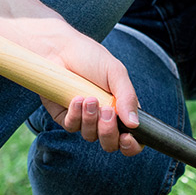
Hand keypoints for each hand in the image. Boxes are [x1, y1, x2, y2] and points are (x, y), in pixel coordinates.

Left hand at [36, 32, 142, 156]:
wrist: (59, 49)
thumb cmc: (90, 57)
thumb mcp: (116, 72)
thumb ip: (128, 97)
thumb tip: (135, 124)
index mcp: (122, 108)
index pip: (132, 138)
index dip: (132, 145)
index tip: (128, 137)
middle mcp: (103, 118)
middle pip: (110, 144)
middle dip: (109, 132)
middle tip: (107, 111)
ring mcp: (84, 119)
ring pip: (90, 137)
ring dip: (91, 120)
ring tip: (89, 98)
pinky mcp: (65, 117)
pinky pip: (72, 127)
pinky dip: (75, 115)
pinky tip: (76, 98)